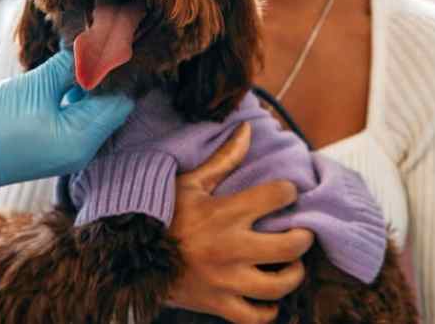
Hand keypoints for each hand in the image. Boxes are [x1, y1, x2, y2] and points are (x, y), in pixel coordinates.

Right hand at [0, 50, 132, 213]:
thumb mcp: (35, 87)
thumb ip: (70, 65)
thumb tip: (97, 42)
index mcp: (83, 140)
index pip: (120, 100)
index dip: (118, 68)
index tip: (110, 37)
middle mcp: (83, 148)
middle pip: (111, 103)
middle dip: (105, 71)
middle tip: (98, 35)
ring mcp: (70, 147)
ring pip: (93, 106)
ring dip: (89, 78)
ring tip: (82, 45)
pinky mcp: (56, 142)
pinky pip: (77, 112)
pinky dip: (75, 90)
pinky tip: (67, 66)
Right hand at [168, 123, 314, 323]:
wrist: (131, 255)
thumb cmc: (164, 215)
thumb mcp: (191, 182)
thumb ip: (224, 159)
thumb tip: (246, 129)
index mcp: (226, 212)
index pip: (278, 196)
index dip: (289, 191)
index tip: (286, 193)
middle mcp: (231, 248)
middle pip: (291, 246)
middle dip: (304, 237)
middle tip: (301, 232)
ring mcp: (226, 280)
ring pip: (279, 285)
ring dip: (293, 274)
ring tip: (290, 265)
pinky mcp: (217, 304)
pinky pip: (254, 317)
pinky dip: (268, 312)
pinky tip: (270, 299)